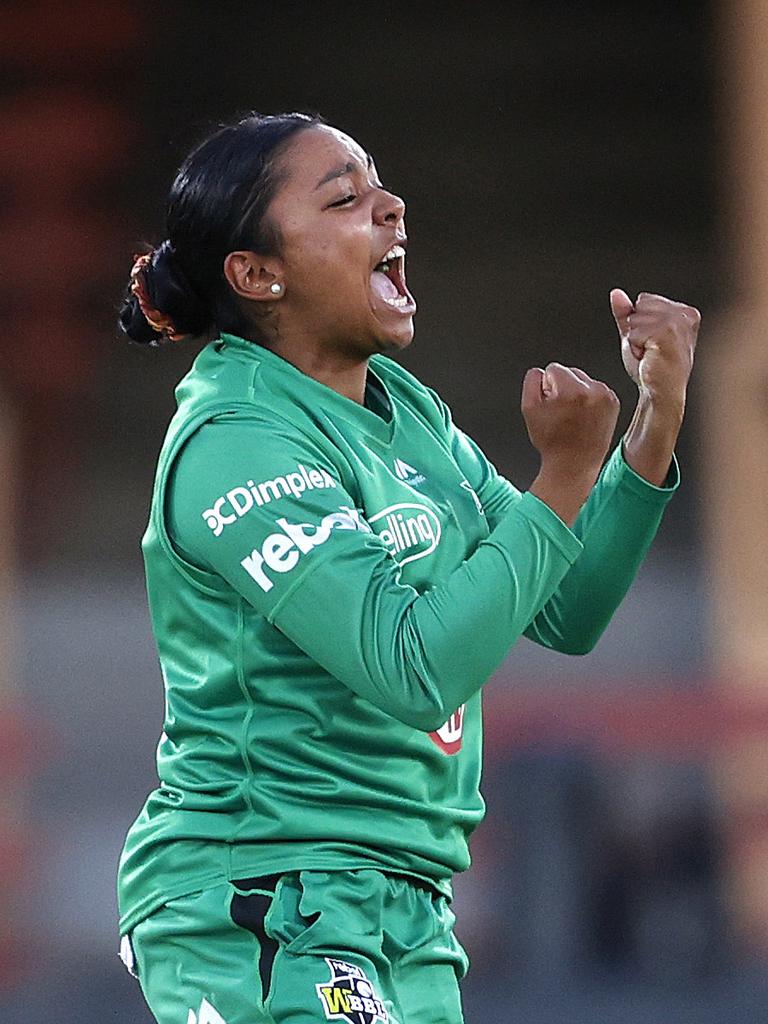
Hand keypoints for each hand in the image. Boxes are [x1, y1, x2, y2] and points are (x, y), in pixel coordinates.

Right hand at [523, 363, 619, 524]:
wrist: (574, 465)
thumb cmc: (552, 442)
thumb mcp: (529, 409)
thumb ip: (532, 381)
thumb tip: (541, 373)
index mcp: (573, 390)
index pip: (553, 368)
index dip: (546, 387)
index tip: (550, 405)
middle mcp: (593, 391)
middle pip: (570, 371)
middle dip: (562, 388)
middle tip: (561, 413)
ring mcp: (606, 397)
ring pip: (583, 380)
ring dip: (576, 393)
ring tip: (572, 417)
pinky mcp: (614, 402)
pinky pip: (596, 390)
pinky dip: (588, 400)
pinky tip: (583, 418)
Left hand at [610, 289, 699, 413]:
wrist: (660, 393)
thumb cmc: (652, 367)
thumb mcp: (637, 334)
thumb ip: (626, 313)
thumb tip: (616, 293)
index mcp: (685, 311)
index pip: (644, 300)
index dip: (639, 323)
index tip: (651, 342)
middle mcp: (686, 314)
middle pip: (639, 306)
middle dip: (636, 330)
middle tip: (649, 350)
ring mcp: (678, 323)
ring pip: (636, 320)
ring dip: (635, 340)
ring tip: (649, 355)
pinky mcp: (667, 334)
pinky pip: (634, 332)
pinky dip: (634, 347)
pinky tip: (648, 359)